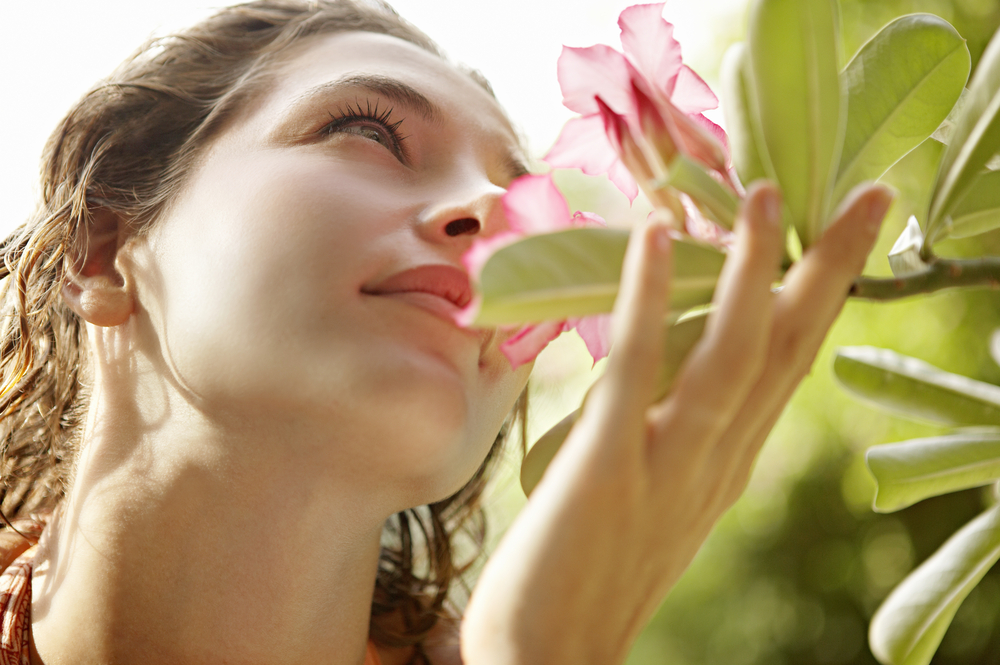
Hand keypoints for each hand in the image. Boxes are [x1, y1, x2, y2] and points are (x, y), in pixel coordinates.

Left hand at [461, 181, 893, 664]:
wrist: (550, 657)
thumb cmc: (594, 571)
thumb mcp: (658, 494)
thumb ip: (678, 433)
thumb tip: (674, 366)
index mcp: (727, 463)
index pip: (790, 365)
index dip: (823, 296)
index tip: (850, 234)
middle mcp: (717, 461)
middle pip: (787, 351)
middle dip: (830, 270)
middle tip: (871, 195)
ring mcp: (669, 465)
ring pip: (730, 355)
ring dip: (753, 271)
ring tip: (768, 194)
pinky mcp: (610, 468)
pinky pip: (638, 372)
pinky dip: (650, 300)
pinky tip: (655, 237)